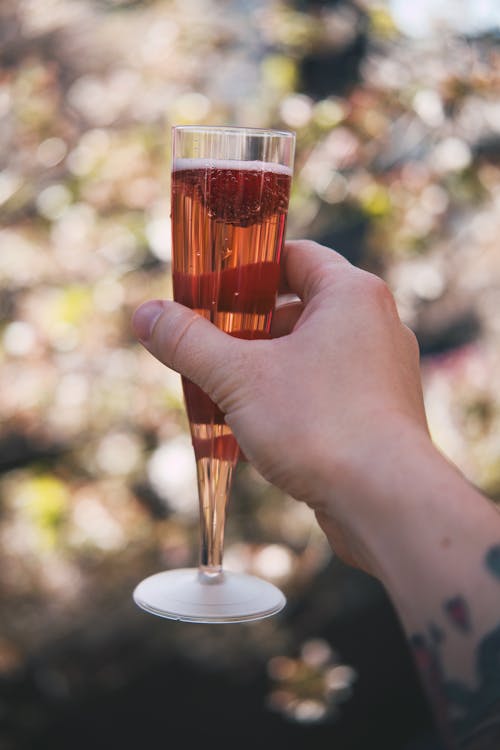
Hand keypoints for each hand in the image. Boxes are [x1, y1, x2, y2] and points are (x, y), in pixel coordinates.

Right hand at [132, 240, 427, 570]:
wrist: (386, 501)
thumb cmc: (319, 425)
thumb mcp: (239, 378)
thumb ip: (189, 343)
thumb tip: (145, 315)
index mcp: (351, 294)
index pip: (293, 256)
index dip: (245, 269)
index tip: (208, 288)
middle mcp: (375, 324)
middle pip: (298, 308)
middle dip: (246, 329)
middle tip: (205, 344)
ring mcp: (382, 370)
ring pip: (309, 355)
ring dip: (262, 370)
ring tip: (219, 392)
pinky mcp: (380, 411)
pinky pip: (324, 390)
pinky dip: (287, 400)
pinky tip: (250, 430)